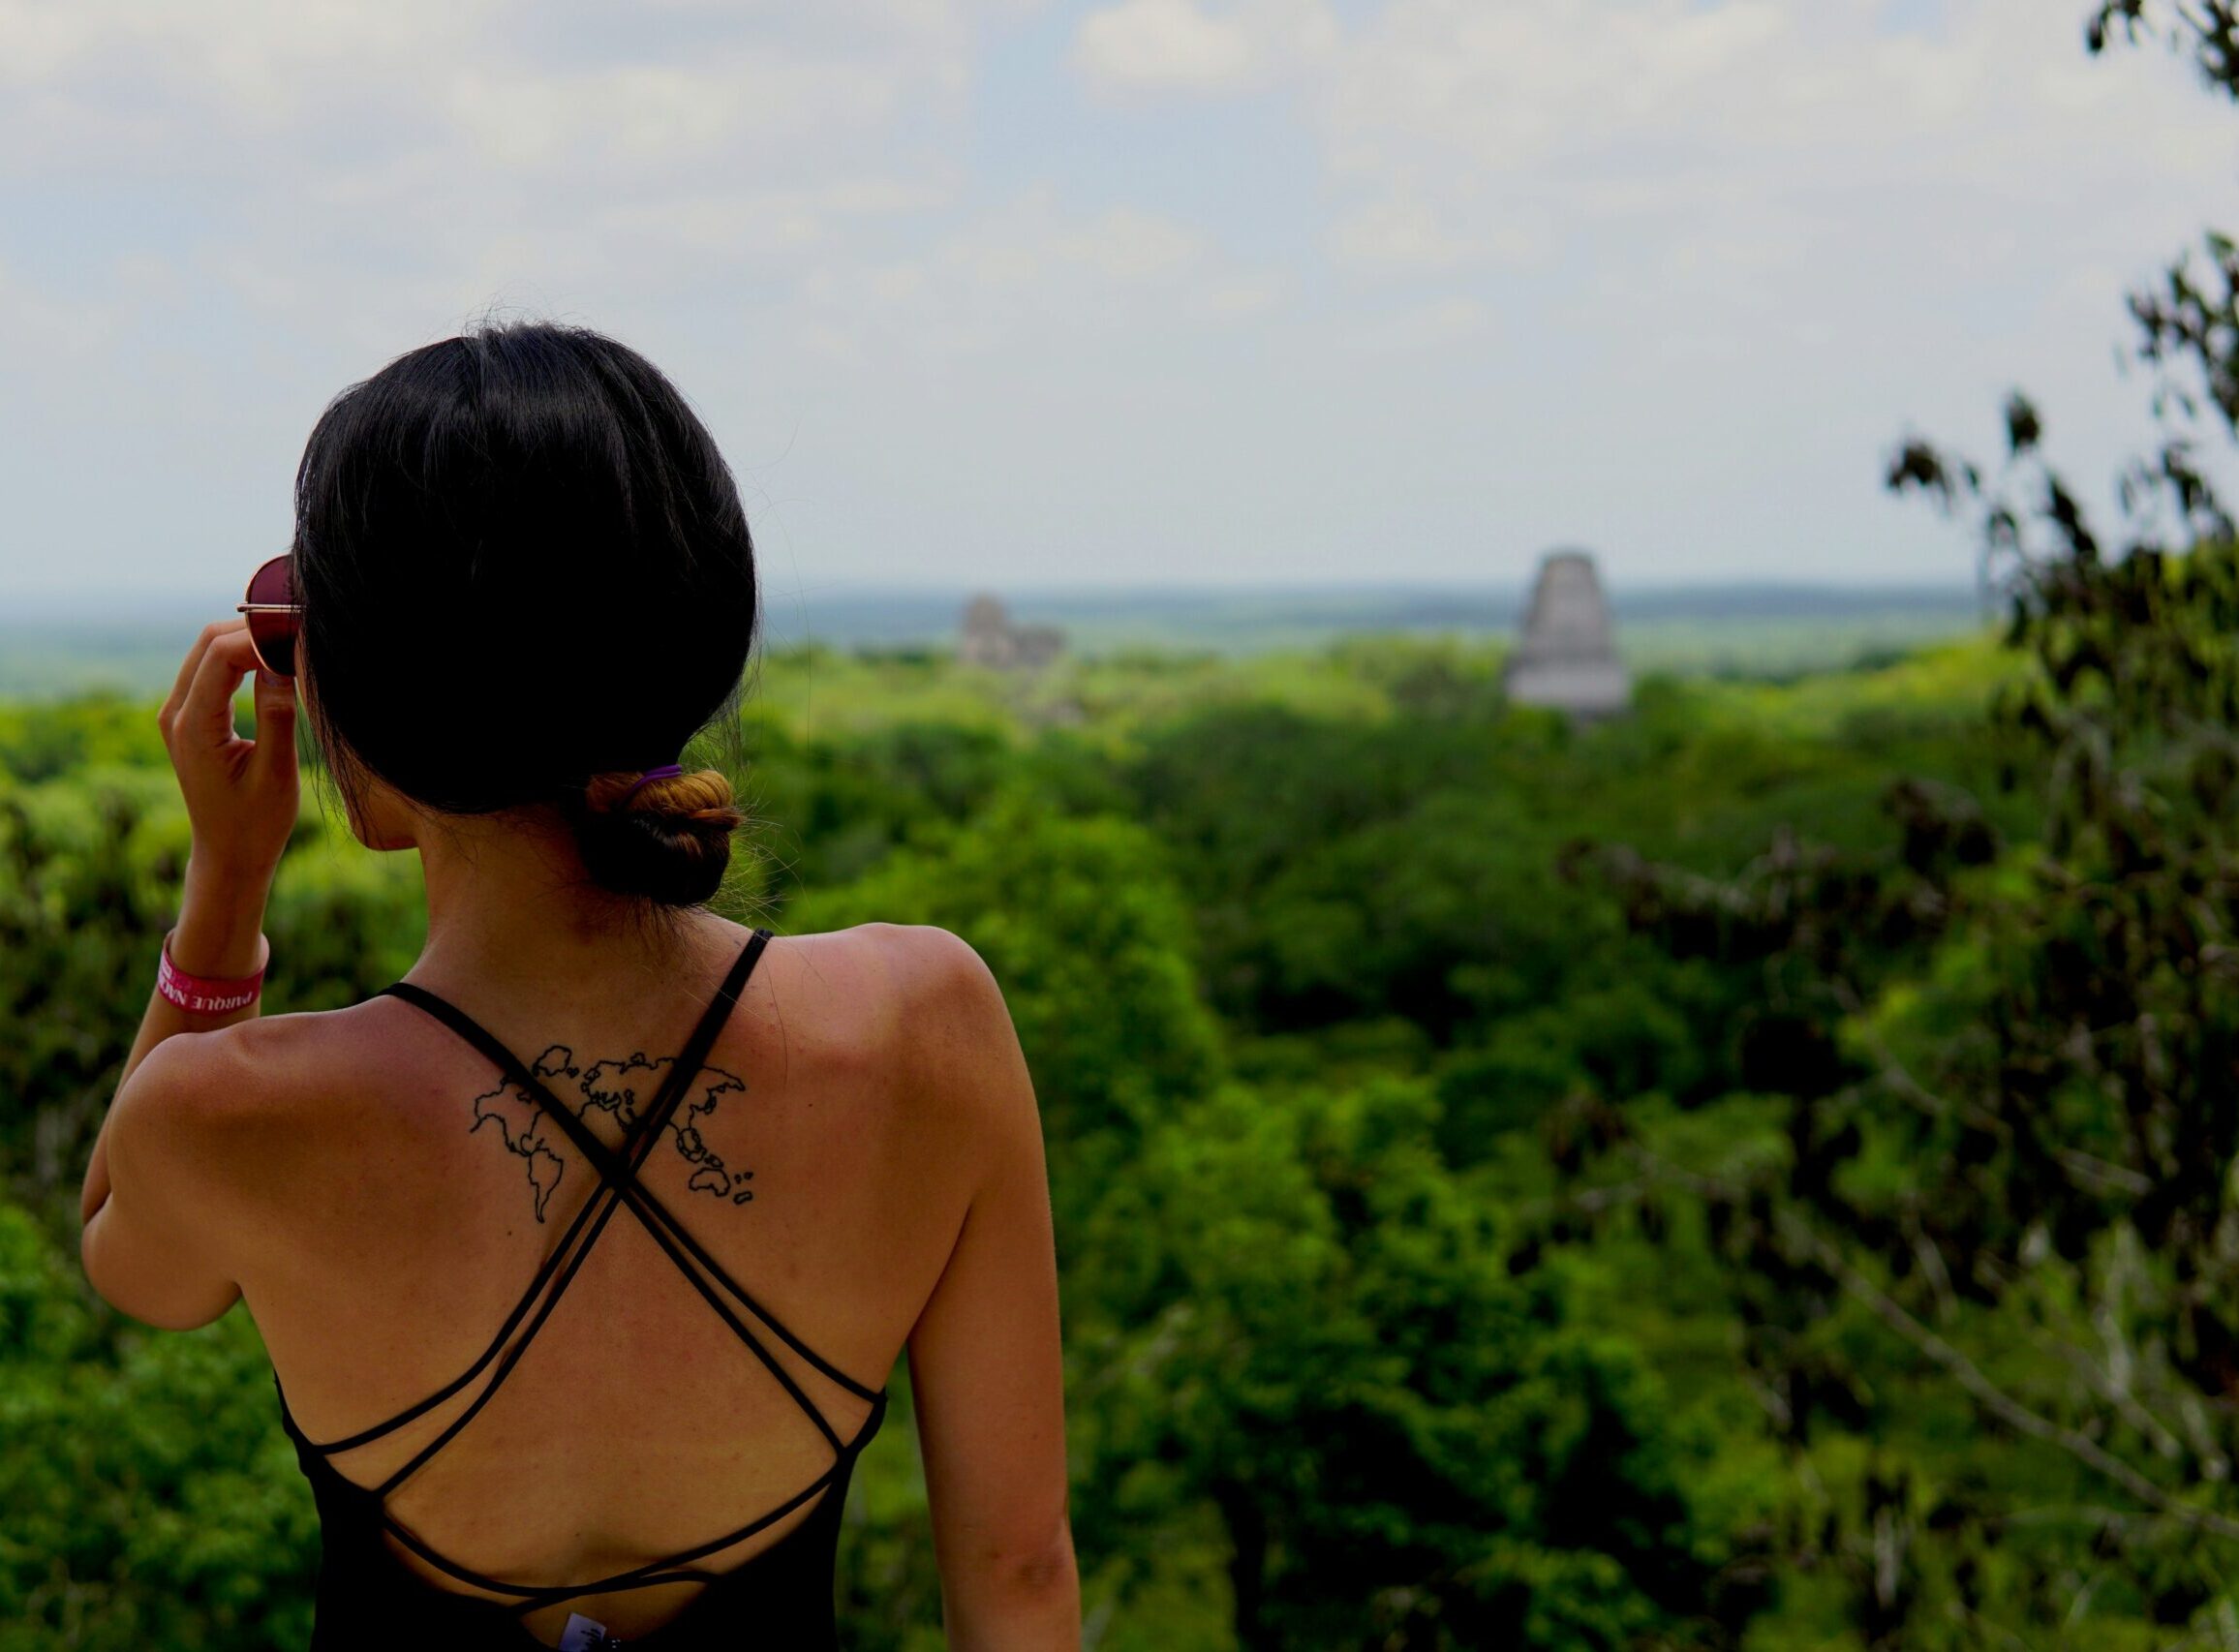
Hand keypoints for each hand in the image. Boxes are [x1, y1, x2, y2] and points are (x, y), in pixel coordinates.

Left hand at [158, 618, 300, 894]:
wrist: (227, 856)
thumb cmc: (255, 824)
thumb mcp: (275, 775)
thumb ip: (278, 717)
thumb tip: (285, 662)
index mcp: (194, 727)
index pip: (223, 655)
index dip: (265, 636)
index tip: (306, 635)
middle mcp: (176, 713)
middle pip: (210, 640)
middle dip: (257, 627)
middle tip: (304, 630)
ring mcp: (178, 713)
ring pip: (210, 648)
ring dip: (251, 638)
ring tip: (296, 642)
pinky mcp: (190, 716)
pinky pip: (212, 667)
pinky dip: (244, 655)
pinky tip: (278, 660)